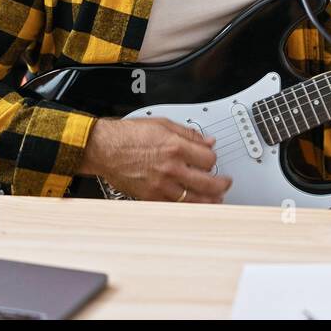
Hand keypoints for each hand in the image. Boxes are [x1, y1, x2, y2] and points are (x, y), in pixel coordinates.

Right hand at [81, 118, 232, 203]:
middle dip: (221, 184)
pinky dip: (188, 207)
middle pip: (208, 182)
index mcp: (175, 147)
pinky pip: (176, 206)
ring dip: (210, 200)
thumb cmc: (127, 136)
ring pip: (195, 199)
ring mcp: (161, 185)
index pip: (209, 158)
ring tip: (217, 199)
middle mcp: (170, 167)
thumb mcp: (162, 124)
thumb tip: (207, 141)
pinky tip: (194, 205)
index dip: (213, 158)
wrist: (104, 148)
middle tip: (226, 183)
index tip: (211, 158)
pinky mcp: (151, 197)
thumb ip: (188, 134)